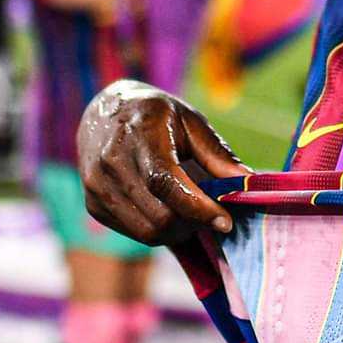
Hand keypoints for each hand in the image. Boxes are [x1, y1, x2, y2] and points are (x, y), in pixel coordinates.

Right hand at [77, 81, 249, 245]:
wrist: (104, 110)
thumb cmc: (156, 115)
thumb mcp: (191, 122)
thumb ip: (218, 154)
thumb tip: (249, 184)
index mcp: (139, 134)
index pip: (164, 181)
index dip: (197, 207)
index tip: (225, 221)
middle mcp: (111, 161)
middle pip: (158, 214)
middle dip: (193, 222)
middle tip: (212, 214)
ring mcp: (96, 186)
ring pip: (146, 231)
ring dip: (178, 231)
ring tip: (192, 213)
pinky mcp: (93, 204)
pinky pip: (133, 232)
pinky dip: (157, 230)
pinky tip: (168, 210)